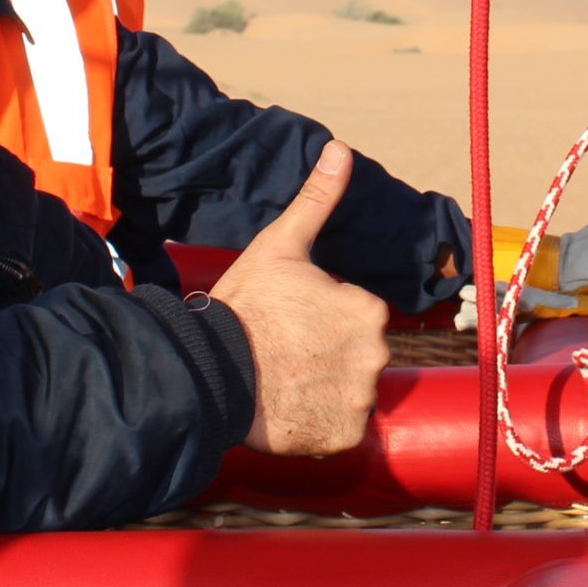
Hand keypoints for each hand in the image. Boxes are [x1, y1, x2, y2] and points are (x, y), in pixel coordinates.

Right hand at [211, 140, 388, 455]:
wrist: (211, 372)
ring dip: (326, 388)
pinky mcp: (343, 437)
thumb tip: (341, 149)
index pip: (356, 314)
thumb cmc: (246, 305)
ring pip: (350, 391)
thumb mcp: (281, 245)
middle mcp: (376, 355)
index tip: (291, 319)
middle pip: (356, 354)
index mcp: (368, 309)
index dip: (322, 315)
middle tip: (286, 351)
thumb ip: (317, 199)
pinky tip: (290, 409)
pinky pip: (341, 430)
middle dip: (329, 353)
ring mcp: (360, 400)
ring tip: (285, 380)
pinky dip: (320, 423)